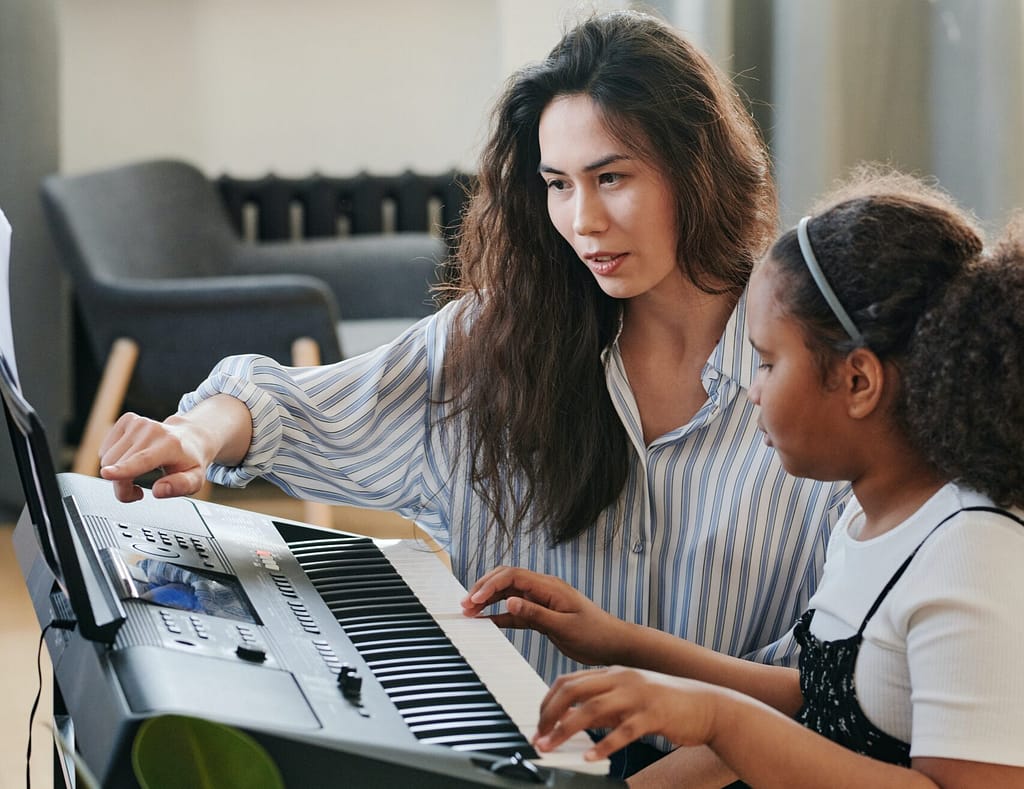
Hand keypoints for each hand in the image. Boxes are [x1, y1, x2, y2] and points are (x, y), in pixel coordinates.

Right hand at [98, 412, 212, 501]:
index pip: (143, 459)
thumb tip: (159, 490)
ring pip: (108, 459)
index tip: (106, 474)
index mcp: (171, 445)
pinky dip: (113, 461)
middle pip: (119, 465)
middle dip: (122, 486)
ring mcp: (138, 423)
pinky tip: (130, 460)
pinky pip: (105, 450)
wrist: (190, 437)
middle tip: (137, 491)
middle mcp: (153, 430)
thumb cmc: (189, 460)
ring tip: (136, 474)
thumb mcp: (195, 480)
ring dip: (117, 474)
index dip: (123, 470)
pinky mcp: (127, 420)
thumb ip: (180, 486)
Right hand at [461, 566, 628, 664]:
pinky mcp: (542, 614)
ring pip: (508, 594)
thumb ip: (536, 614)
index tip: (473, 600)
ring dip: (488, 600)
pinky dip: (500, 614)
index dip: (490, 585)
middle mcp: (543, 589)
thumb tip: (509, 601)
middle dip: (483, 588)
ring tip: (469, 612)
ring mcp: (542, 601)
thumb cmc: (595, 634)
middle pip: (506, 580)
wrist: (614, 644)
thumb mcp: (564, 627)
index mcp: (549, 586)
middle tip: (464, 604)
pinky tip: (486, 620)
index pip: (513, 576)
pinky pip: (516, 611)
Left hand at [534, 667, 718, 761]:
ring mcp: (638, 695)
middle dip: (550, 714)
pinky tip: (589, 758)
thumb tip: (573, 720)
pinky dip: (603, 746)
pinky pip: (623, 731)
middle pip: (574, 691)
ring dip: (566, 730)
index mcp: (613, 673)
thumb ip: (603, 707)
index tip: (539, 723)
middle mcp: (622, 679)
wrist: (707, 705)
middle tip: (538, 737)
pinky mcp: (654, 715)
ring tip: (551, 747)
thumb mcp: (629, 699)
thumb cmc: (666, 703)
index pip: (569, 681)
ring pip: (592, 709)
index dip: (548, 701)